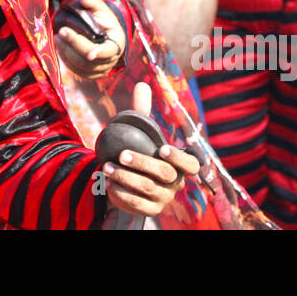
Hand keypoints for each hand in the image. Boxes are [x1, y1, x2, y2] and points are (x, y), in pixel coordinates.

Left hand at [56, 0, 125, 78]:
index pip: (109, 51)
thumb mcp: (101, 8)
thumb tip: (85, 0)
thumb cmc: (103, 20)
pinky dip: (67, 61)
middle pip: (90, 59)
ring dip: (67, 53)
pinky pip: (77, 71)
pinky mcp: (92, 74)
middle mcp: (111, 59)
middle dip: (74, 45)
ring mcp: (102, 69)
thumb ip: (94, 1)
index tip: (89, 54)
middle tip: (60, 32)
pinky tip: (60, 48)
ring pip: (81, 66)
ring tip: (57, 38)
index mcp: (117, 42)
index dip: (99, 53)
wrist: (105, 34)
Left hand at [103, 83, 199, 217]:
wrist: (126, 180)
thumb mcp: (140, 133)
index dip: (179, 157)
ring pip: (147, 188)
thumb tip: (141, 85)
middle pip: (163, 174)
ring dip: (125, 177)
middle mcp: (175, 183)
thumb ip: (141, 111)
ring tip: (106, 166)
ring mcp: (163, 199)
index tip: (161, 149)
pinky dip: (121, 193)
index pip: (190, 164)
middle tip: (122, 154)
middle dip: (142, 163)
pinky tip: (107, 183)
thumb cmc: (138, 151)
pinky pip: (136, 203)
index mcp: (179, 165)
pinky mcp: (149, 210)